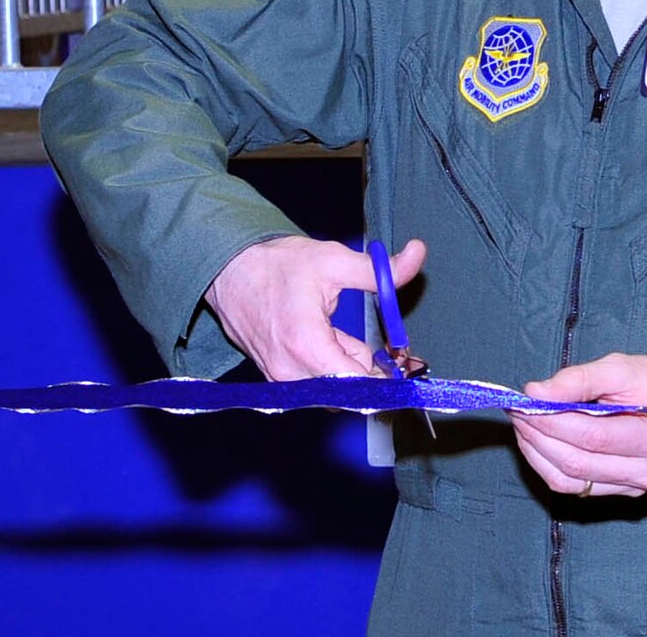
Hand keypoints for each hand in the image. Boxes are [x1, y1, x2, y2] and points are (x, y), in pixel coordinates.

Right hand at [203, 236, 425, 380]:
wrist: (228, 269)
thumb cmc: (277, 265)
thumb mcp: (333, 260)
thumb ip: (379, 270)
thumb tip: (418, 254)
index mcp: (307, 346)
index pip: (359, 386)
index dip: (388, 379)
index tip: (408, 365)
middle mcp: (290, 372)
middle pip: (350, 392)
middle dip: (372, 370)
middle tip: (388, 347)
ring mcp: (280, 379)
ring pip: (335, 389)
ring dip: (350, 368)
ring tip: (342, 331)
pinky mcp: (276, 379)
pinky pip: (317, 384)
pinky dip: (331, 368)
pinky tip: (328, 339)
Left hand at [511, 352, 646, 497]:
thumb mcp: (620, 368)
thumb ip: (578, 378)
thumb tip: (535, 392)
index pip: (595, 436)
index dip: (553, 420)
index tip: (525, 401)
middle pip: (579, 461)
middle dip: (539, 434)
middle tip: (518, 410)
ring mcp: (637, 488)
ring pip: (571, 480)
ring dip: (538, 452)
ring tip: (524, 424)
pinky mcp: (622, 493)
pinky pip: (575, 488)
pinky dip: (548, 465)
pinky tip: (538, 442)